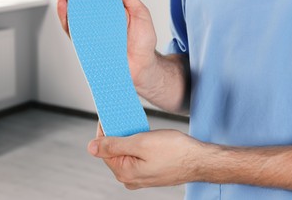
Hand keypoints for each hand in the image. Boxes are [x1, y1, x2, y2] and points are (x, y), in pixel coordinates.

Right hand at [57, 0, 157, 87]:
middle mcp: (98, 18)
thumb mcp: (140, 12)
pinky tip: (64, 6)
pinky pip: (72, 30)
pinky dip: (66, 18)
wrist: (143, 66)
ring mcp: (91, 31)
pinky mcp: (86, 44)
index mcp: (109, 8)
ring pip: (72, 13)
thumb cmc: (143, 42)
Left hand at [87, 123, 207, 188]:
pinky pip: (136, 157)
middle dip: (116, 134)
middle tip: (122, 116)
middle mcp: (130, 178)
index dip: (104, 129)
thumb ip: (114, 146)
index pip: (103, 149)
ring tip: (134, 124)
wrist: (200, 160)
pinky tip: (144, 135)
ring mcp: (140, 177)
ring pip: (125, 153)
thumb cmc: (175, 151)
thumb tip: (91, 148)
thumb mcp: (141, 143)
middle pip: (113, 152)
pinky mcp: (149, 172)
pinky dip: (137, 145)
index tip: (107, 114)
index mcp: (124, 172)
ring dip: (127, 138)